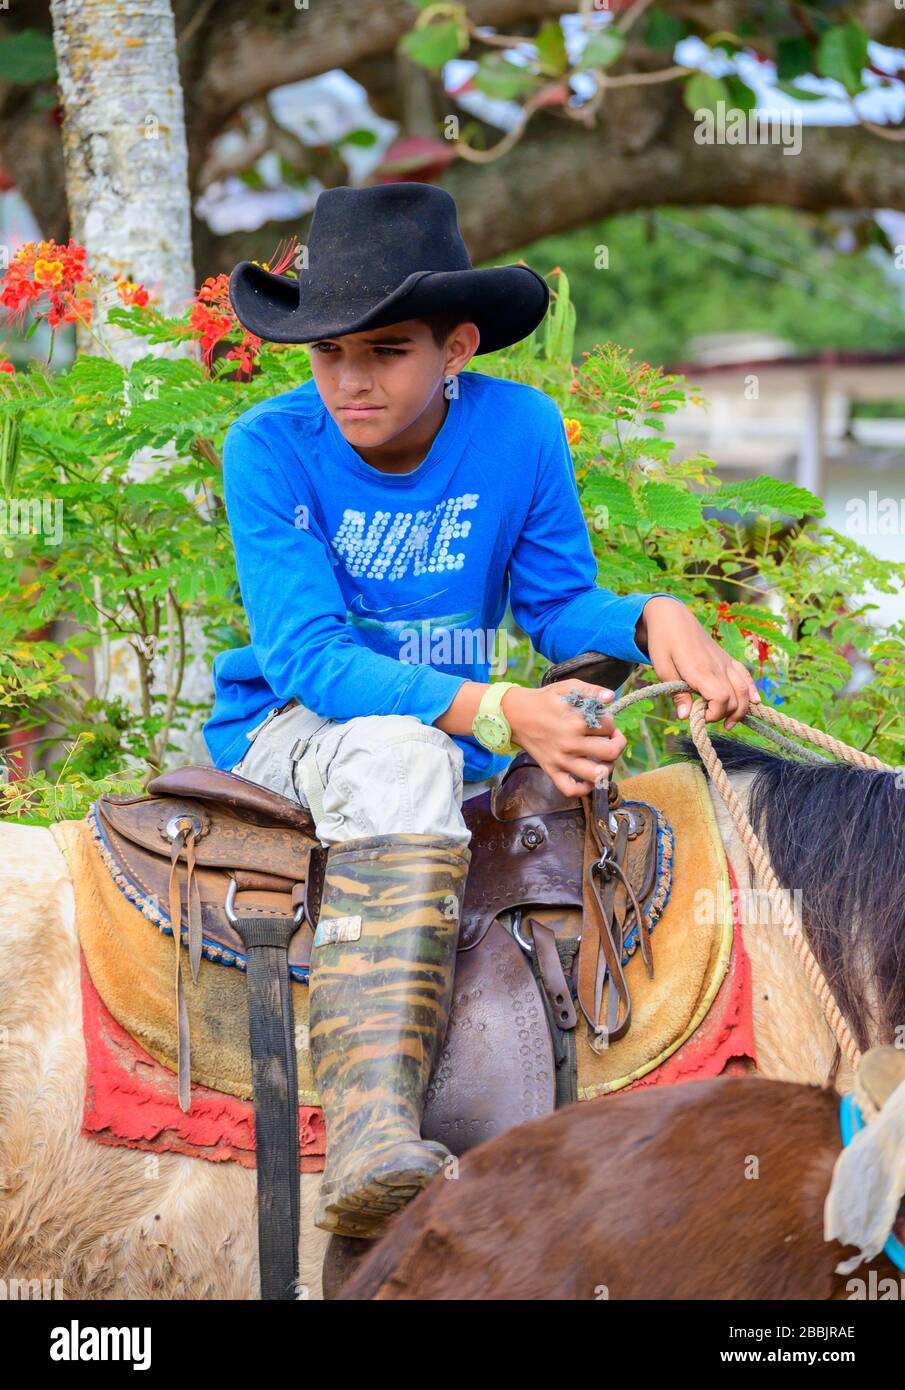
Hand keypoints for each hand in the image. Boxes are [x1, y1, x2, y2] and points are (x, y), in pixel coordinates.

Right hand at [501, 681, 625, 798]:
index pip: (609, 724)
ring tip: (605, 759)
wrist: (514, 715)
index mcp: (575, 722)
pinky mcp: (552, 771)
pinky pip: (571, 790)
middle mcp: (570, 744)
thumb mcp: (566, 687)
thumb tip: (611, 697)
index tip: (602, 717)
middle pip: (610, 752)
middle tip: (611, 738)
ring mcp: (561, 760)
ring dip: (608, 767)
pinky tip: (589, 778)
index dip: (610, 720)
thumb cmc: (543, 700)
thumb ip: (591, 690)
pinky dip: (584, 789)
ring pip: (597, 775)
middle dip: (617, 743)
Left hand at [636, 596, 760, 730]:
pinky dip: (752, 690)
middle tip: (710, 720)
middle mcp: (718, 667)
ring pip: (744, 689)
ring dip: (741, 708)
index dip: (715, 714)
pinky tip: (755, 702)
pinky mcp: (727, 659)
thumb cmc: (663, 642)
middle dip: (726, 714)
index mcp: (700, 670)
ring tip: (729, 722)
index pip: (721, 698)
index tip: (700, 718)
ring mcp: (725, 662)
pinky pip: (745, 676)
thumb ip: (677, 694)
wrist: (673, 617)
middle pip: (735, 698)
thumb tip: (685, 717)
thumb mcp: (662, 669)